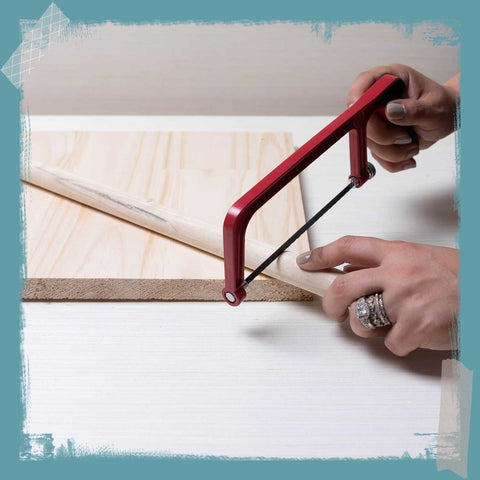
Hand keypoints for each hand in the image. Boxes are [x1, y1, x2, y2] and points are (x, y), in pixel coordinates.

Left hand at [297, 236, 458, 355]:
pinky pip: (389, 343)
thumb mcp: (419, 258)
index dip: (322, 254)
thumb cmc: (457, 278)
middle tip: (333, 311)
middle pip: (342, 287)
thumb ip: (384, 262)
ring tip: (386, 324)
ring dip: (366, 328)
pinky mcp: (416, 326)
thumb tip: (350, 268)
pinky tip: (413, 334)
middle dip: (330, 304)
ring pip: (360, 319)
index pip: (349, 246)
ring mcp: (406, 300)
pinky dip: (397, 344)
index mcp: (398, 253)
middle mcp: (398, 274)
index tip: (306, 261)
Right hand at [348, 64, 458, 171]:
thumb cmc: (443, 107)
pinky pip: (377, 157)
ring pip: (370, 143)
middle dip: (383, 136)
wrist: (446, 120)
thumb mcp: (435, 107)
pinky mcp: (378, 139)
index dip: (357, 94)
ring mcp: (376, 121)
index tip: (357, 109)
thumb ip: (415, 109)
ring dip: (393, 151)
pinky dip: (393, 161)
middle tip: (406, 137)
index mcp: (392, 80)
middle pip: (362, 120)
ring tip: (413, 144)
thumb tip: (392, 110)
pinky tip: (408, 154)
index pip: (365, 82)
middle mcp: (380, 100)